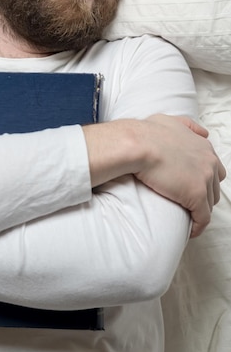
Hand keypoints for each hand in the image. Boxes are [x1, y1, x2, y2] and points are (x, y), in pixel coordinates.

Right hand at [134, 115, 224, 237]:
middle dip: (204, 195)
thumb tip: (203, 133)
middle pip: (214, 187)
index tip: (191, 186)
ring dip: (199, 210)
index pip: (214, 169)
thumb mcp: (171, 121)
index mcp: (203, 147)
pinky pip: (203, 217)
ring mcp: (204, 179)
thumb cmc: (147, 133)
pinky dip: (198, 226)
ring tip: (186, 216)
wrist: (138, 144)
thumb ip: (189, 126)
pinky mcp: (196, 195)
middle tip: (188, 202)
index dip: (203, 179)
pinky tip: (191, 230)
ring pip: (209, 203)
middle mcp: (209, 162)